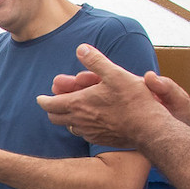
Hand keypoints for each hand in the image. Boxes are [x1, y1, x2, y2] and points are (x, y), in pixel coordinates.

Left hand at [37, 46, 172, 148]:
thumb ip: (95, 61)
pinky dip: (82, 126)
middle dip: (53, 109)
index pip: (50, 104)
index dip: (43, 100)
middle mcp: (79, 121)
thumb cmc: (132, 99)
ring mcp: (89, 133)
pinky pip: (83, 134)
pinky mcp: (99, 140)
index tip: (40, 98)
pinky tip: (90, 120)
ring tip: (74, 109)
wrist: (148, 127)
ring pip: (69, 126)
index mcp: (78, 103)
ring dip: (68, 117)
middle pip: (55, 118)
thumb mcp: (114, 73)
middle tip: (55, 102)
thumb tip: (80, 48)